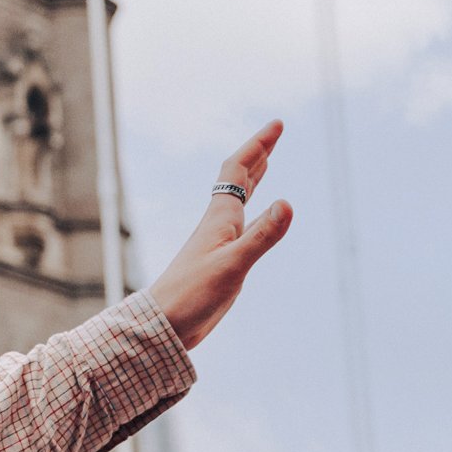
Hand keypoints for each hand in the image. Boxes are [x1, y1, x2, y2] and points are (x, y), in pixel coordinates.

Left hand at [144, 122, 293, 348]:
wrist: (164, 326)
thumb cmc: (192, 295)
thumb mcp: (233, 265)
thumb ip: (261, 236)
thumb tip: (287, 203)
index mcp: (219, 218)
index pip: (238, 170)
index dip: (258, 146)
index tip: (278, 125)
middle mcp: (218, 224)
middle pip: (238, 179)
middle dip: (258, 154)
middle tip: (276, 133)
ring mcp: (219, 242)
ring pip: (238, 199)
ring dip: (254, 178)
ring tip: (266, 162)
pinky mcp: (221, 261)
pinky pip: (241, 225)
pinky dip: (254, 212)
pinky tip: (259, 217)